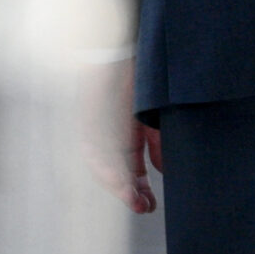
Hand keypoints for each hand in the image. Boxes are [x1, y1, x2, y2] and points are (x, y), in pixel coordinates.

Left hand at [81, 57, 162, 214]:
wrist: (128, 47)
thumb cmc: (147, 78)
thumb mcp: (158, 117)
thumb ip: (160, 144)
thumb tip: (165, 171)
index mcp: (128, 135)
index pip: (129, 169)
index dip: (138, 189)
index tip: (148, 205)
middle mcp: (109, 134)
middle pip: (113, 172)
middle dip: (127, 192)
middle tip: (143, 207)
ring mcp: (97, 126)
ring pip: (100, 163)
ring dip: (117, 183)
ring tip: (132, 197)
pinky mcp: (89, 117)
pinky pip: (94, 146)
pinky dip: (108, 164)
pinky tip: (121, 176)